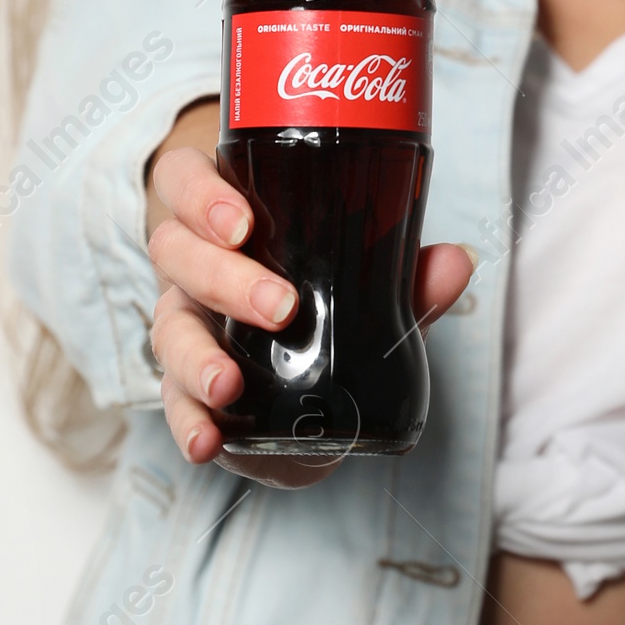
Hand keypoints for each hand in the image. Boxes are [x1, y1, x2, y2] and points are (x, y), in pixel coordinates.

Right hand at [146, 137, 472, 489]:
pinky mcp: (187, 392)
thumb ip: (407, 279)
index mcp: (223, 224)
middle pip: (176, 254)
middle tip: (280, 307)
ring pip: (168, 331)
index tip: (242, 221)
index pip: (184, 183)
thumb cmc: (319, 306)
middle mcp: (190, 272)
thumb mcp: (364, 287)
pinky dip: (187, 423)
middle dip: (223, 278)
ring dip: (197, 357)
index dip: (201, 194)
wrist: (294, 394)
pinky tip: (206, 441)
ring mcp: (184, 331)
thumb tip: (455, 262)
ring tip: (228, 384)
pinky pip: (174, 404)